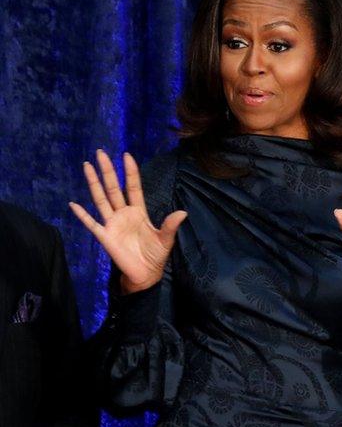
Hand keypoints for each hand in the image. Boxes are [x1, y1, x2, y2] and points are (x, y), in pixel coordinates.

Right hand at [69, 150, 186, 293]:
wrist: (145, 274)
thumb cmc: (155, 254)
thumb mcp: (165, 239)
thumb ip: (170, 225)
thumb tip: (183, 212)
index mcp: (139, 211)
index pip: (133, 187)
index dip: (130, 172)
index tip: (126, 155)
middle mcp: (123, 213)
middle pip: (114, 188)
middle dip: (108, 171)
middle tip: (100, 152)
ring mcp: (112, 223)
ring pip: (101, 199)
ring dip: (94, 184)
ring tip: (87, 166)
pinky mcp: (105, 236)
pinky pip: (91, 223)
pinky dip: (82, 215)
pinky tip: (73, 204)